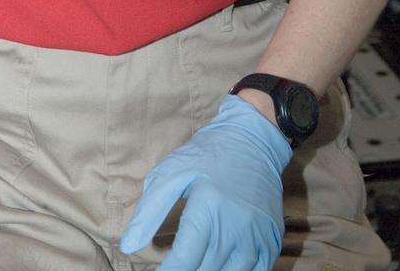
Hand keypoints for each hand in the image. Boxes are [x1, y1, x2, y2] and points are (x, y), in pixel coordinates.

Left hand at [120, 94, 291, 270]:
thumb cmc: (208, 154)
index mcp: (208, 208)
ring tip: (195, 262)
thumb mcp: (172, 172)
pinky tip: (218, 263)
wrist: (254, 140)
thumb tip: (128, 246)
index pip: (185, 259)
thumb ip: (149, 211)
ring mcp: (257, 238)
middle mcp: (236, 228)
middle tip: (175, 263)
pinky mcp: (271, 243)